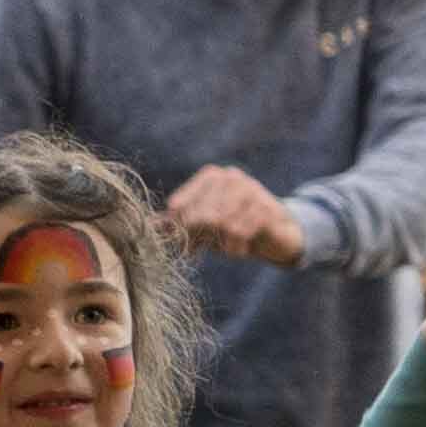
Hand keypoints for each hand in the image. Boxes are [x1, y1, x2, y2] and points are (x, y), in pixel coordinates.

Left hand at [164, 164, 307, 267]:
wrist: (279, 233)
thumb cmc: (235, 227)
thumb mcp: (203, 225)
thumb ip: (177, 223)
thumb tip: (147, 226)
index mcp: (211, 176)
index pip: (179, 206)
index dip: (179, 230)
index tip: (188, 246)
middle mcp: (230, 176)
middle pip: (198, 216)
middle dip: (199, 239)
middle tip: (202, 251)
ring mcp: (251, 189)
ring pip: (219, 224)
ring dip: (219, 245)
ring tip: (226, 250)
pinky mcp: (267, 207)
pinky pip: (240, 231)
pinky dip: (236, 247)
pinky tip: (240, 249)